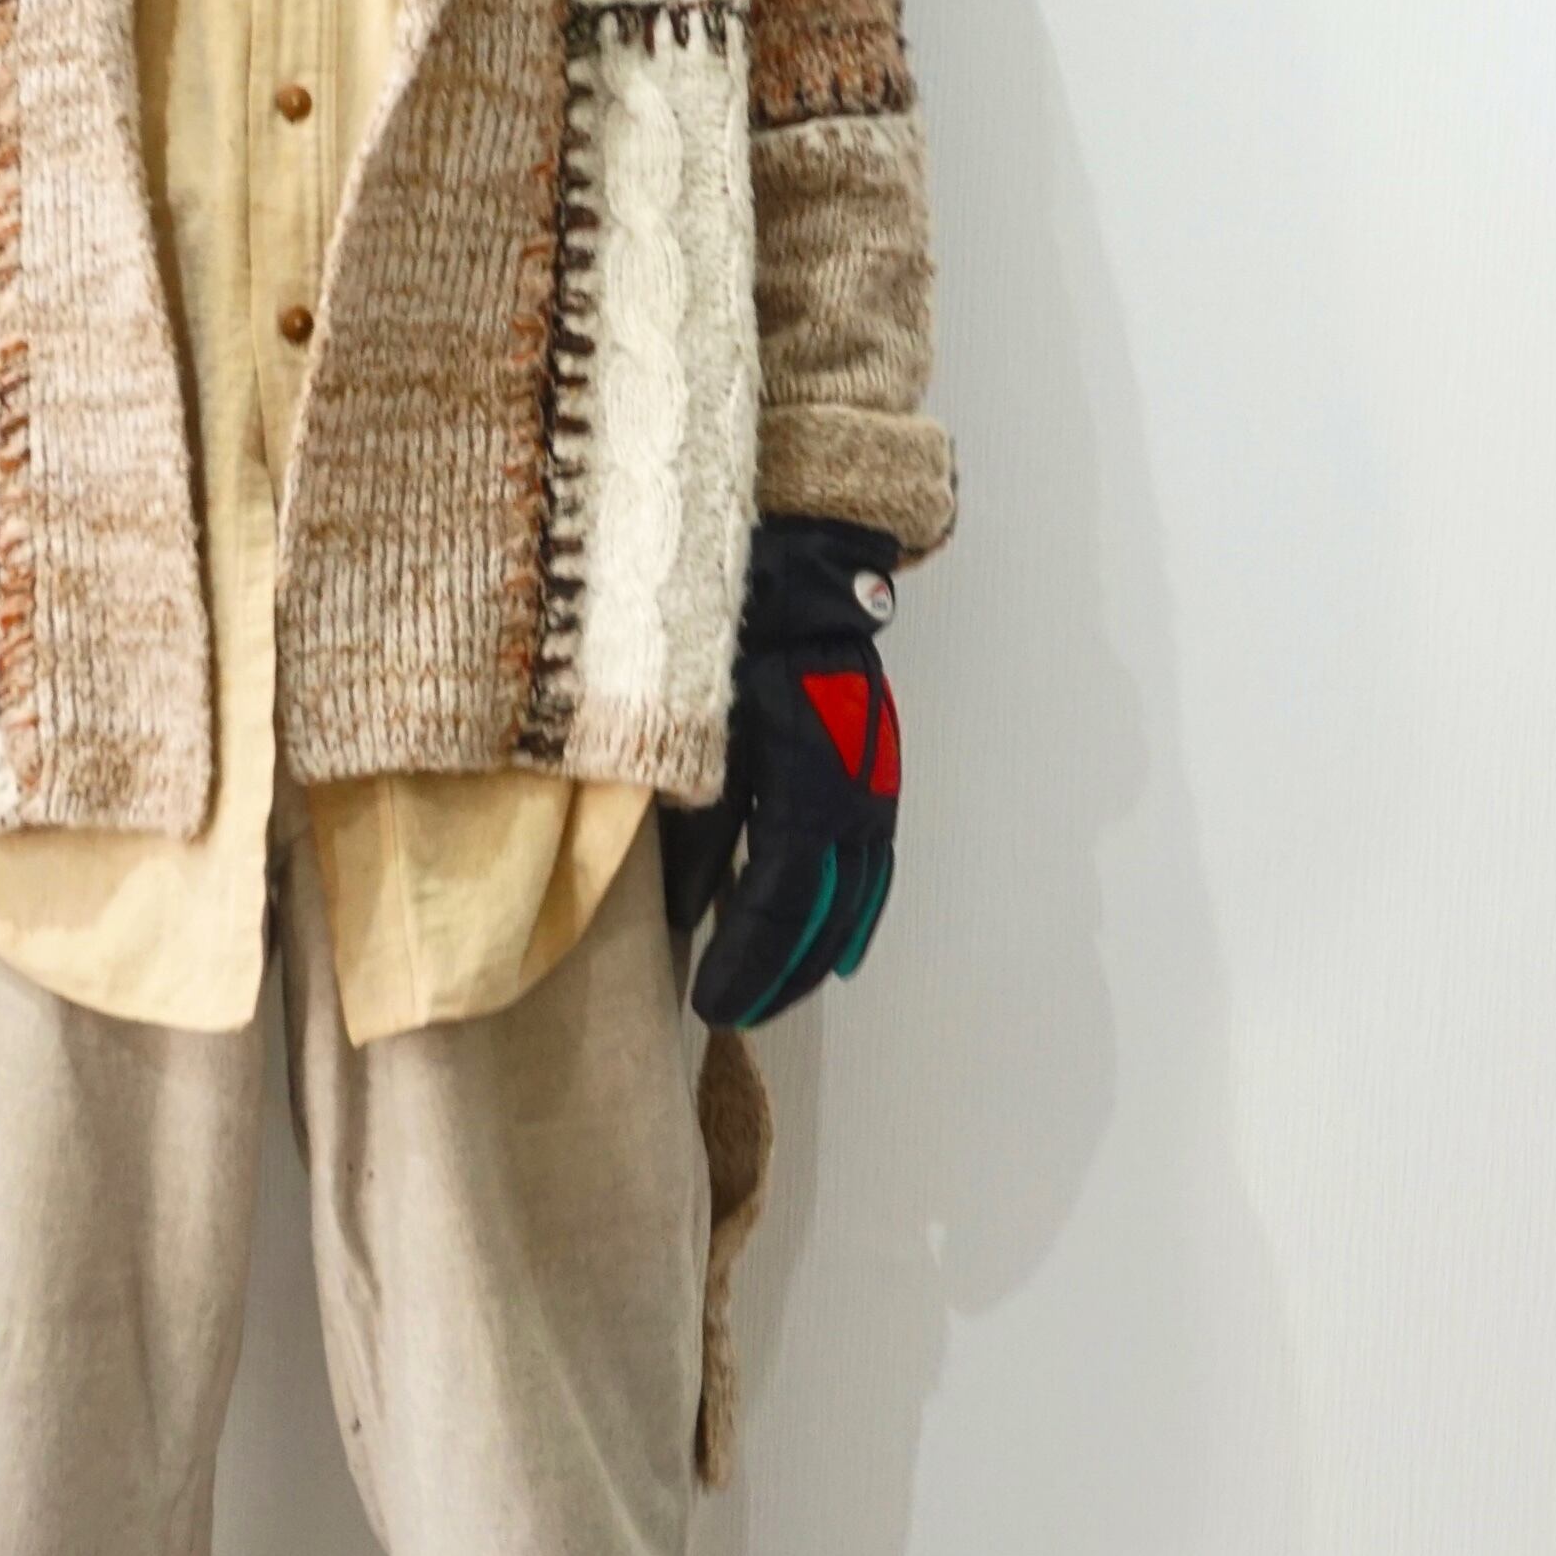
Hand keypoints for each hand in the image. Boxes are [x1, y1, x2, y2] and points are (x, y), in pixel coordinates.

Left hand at [662, 517, 903, 1027]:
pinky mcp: (873, 757)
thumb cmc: (718, 622)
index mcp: (804, 763)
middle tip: (733, 1015)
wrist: (792, 540)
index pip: (783, 889)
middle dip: (780, 969)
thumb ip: (686, 815)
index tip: (712, 1005)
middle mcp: (854, 775)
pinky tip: (835, 949)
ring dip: (818, 948)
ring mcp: (873, 766)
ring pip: (857, 885)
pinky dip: (853, 908)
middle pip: (826, 903)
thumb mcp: (684, 717)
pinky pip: (871, 855)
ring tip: (777, 995)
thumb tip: (683, 910)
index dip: (751, 957)